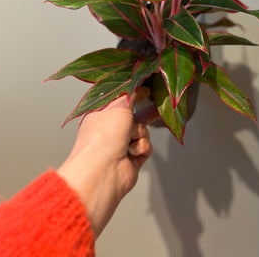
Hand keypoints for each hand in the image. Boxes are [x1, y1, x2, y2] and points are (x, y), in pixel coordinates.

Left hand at [57, 87, 157, 238]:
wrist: (103, 171)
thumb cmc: (102, 137)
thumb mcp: (118, 106)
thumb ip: (130, 95)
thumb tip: (138, 87)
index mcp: (100, 116)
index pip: (120, 102)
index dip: (133, 95)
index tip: (146, 89)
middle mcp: (109, 131)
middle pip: (134, 117)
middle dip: (146, 113)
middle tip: (158, 107)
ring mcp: (121, 146)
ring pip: (143, 131)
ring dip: (140, 133)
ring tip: (130, 139)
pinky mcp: (132, 159)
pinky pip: (146, 146)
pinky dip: (141, 147)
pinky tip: (132, 151)